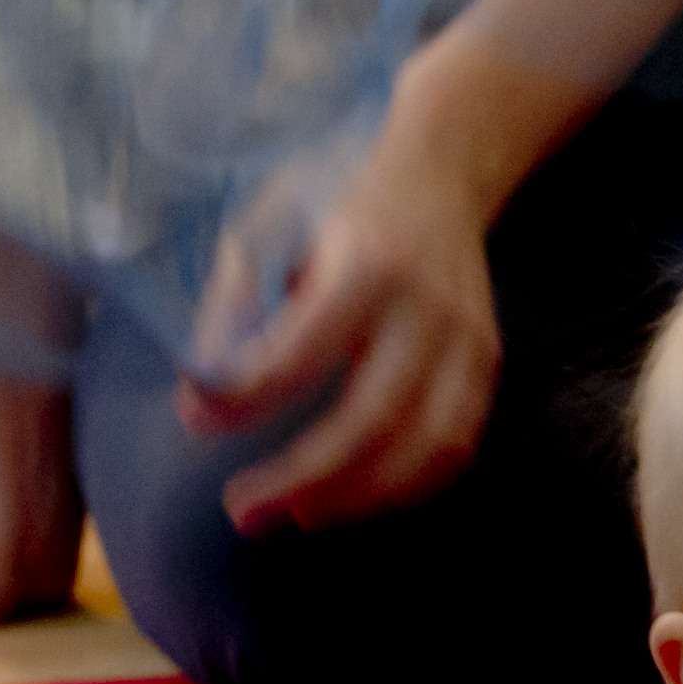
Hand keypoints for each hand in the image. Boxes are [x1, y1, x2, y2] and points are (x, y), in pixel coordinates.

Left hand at [178, 116, 502, 536]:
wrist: (441, 167)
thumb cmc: (336, 194)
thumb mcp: (266, 223)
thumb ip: (233, 306)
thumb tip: (201, 401)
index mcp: (367, 262)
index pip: (303, 352)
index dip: (246, 400)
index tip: (196, 424)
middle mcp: (428, 308)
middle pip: (372, 420)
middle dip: (302, 478)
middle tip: (241, 513)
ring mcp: (468, 341)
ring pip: (427, 448)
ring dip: (359, 497)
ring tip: (298, 516)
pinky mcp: (486, 365)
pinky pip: (457, 447)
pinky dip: (408, 485)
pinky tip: (356, 496)